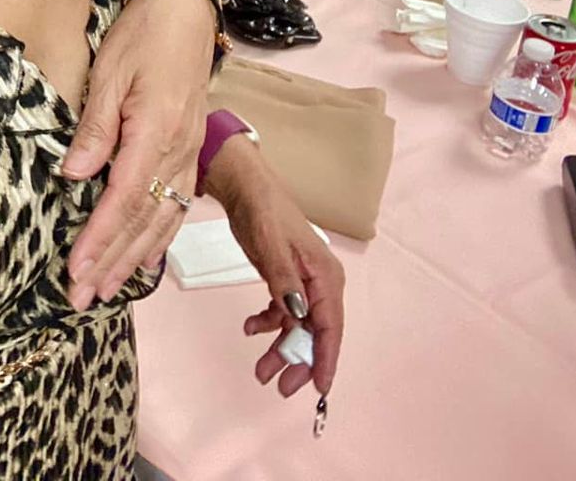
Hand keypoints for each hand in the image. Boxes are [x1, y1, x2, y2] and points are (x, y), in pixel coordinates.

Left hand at [60, 0, 213, 309]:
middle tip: (80, 298)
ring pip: (161, 221)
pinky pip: (176, 207)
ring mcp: (188, 155)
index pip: (122, 199)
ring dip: (132, 259)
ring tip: (106, 291)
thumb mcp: (110, 74)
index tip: (74, 269)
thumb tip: (73, 176)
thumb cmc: (144, 35)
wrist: (187, 12)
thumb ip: (95, 129)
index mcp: (156, 133)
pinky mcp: (189, 153)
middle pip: (142, 221)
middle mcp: (178, 153)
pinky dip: (158, 239)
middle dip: (110, 263)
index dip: (98, 239)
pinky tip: (145, 260)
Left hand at [208, 140, 344, 398]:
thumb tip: (297, 315)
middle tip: (280, 387)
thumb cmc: (263, 211)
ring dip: (281, 349)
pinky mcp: (285, 281)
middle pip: (315, 333)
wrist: (246, 188)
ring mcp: (302, 284)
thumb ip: (283, 281)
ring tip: (261, 371)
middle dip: (300, 361)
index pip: (330, 325)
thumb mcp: (270, 245)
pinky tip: (249, 327)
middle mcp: (319, 284)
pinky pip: (282, 313)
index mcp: (324, 276)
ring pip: (297, 327)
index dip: (325, 358)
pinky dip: (268, 324)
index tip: (319, 387)